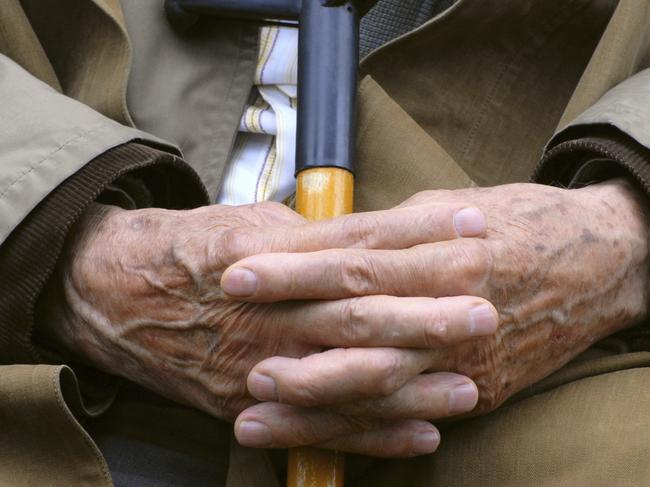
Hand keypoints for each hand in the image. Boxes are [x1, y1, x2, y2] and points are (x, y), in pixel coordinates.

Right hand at [39, 199, 493, 456]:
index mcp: (269, 255)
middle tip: (486, 309)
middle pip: (361, 312)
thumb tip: (367, 240)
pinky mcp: (249, 404)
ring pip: (348, 378)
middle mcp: (269, 312)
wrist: (114, 294)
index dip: (418, 233)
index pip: (358, 242)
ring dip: (413, 385)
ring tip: (471, 383)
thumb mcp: (246, 223)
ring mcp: (260, 364)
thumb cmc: (185, 250)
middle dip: (428, 313)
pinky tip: (424, 434)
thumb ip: (309, 236)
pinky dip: (374, 436)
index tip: (470, 224)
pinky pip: (319, 426)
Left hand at [225, 180, 648, 444]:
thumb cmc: (522, 222)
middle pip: (358, 324)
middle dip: (292, 337)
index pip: (351, 258)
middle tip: (235, 349)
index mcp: (442, 249)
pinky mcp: (476, 389)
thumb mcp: (452, 207)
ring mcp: (464, 355)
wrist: (598, 262)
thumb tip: (330, 237)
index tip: (238, 270)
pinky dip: (366, 431)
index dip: (292, 266)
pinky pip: (410, 414)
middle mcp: (452, 305)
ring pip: (377, 383)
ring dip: (314, 401)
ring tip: (254, 411)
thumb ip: (390, 229)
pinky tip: (324, 439)